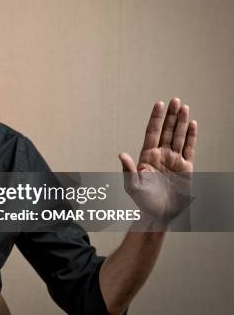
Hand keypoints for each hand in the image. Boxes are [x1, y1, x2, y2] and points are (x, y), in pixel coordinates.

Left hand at [119, 98, 197, 220]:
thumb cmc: (143, 202)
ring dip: (181, 122)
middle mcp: (160, 155)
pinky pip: (189, 148)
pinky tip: (193, 124)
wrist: (159, 215)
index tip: (159, 103)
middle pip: (166, 130)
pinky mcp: (185, 167)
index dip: (156, 118)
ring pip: (178, 136)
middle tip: (175, 100)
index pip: (152, 132)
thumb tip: (122, 155)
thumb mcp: (132, 186)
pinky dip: (191, 136)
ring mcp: (173, 160)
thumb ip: (128, 171)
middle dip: (170, 115)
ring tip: (184, 106)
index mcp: (146, 156)